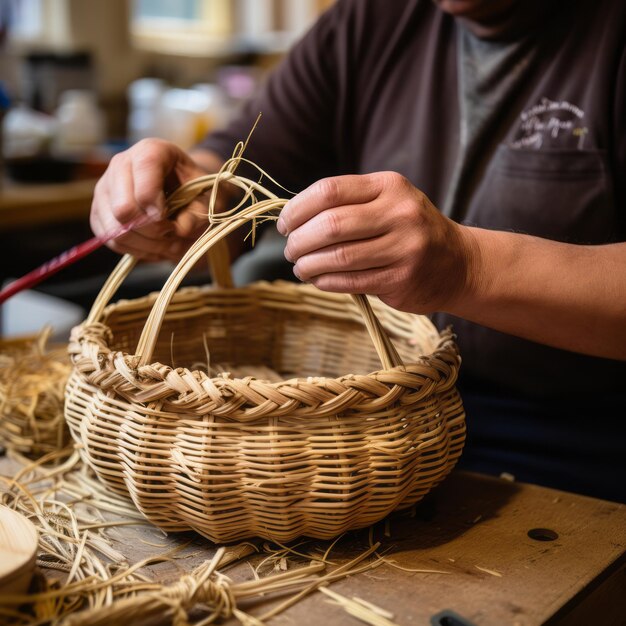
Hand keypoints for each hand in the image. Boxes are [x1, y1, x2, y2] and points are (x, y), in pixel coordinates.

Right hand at [90, 139, 222, 261]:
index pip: (143, 173)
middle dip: (152, 230)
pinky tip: (154, 245)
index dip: (156, 203)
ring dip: (146, 244)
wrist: (185, 193)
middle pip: (123, 208)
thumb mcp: (209, 200)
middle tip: (173, 233)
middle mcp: (121, 163)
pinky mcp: (99, 211)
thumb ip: (197, 214)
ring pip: (115, 229)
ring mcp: (105, 188)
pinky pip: (110, 240)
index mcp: (151, 150)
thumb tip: (178, 229)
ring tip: (168, 243)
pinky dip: (136, 250)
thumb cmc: (198, 193)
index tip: (173, 220)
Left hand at [276, 171, 476, 313]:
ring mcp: (404, 247)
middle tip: (290, 250)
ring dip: (309, 265)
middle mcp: (400, 213)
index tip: (284, 224)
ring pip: (339, 256)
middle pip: (331, 224)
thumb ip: (348, 204)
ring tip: (301, 267)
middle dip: (299, 240)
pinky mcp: (402, 279)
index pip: (329, 191)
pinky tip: (318, 279)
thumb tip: (292, 219)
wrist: (458, 263)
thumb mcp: (388, 202)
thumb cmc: (410, 230)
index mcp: (389, 186)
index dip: (297, 209)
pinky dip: (325, 281)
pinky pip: (351, 281)